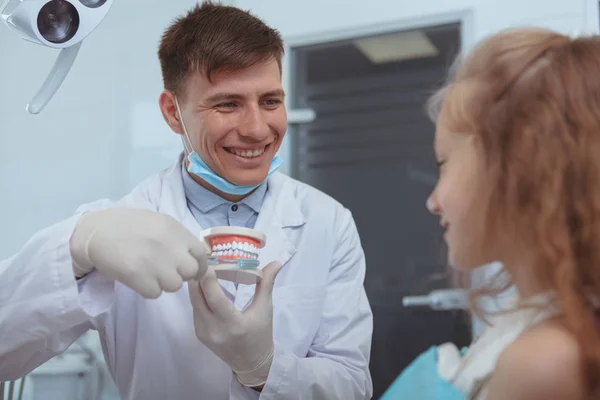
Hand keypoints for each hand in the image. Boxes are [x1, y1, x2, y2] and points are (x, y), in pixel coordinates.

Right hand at [70, 208, 207, 297]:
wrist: (96, 232)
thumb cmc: (128, 226)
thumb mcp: (158, 222)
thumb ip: (178, 237)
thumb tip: (195, 255)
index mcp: (175, 230)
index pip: (201, 253)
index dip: (200, 265)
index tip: (193, 271)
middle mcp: (169, 245)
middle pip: (190, 272)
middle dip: (181, 275)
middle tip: (166, 272)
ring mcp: (155, 262)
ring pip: (174, 285)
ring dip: (164, 284)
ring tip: (149, 273)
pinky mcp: (139, 276)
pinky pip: (155, 293)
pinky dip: (147, 289)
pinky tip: (137, 278)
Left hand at [188, 261, 282, 386]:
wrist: (250, 363)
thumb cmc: (261, 334)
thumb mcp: (265, 309)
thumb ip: (266, 284)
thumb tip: (275, 262)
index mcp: (233, 325)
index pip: (216, 300)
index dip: (208, 281)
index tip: (207, 263)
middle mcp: (214, 330)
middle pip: (198, 299)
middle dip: (198, 278)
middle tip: (202, 259)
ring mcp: (203, 333)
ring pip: (194, 303)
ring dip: (196, 285)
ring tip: (202, 268)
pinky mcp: (199, 333)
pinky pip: (195, 309)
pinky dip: (198, 295)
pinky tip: (203, 284)